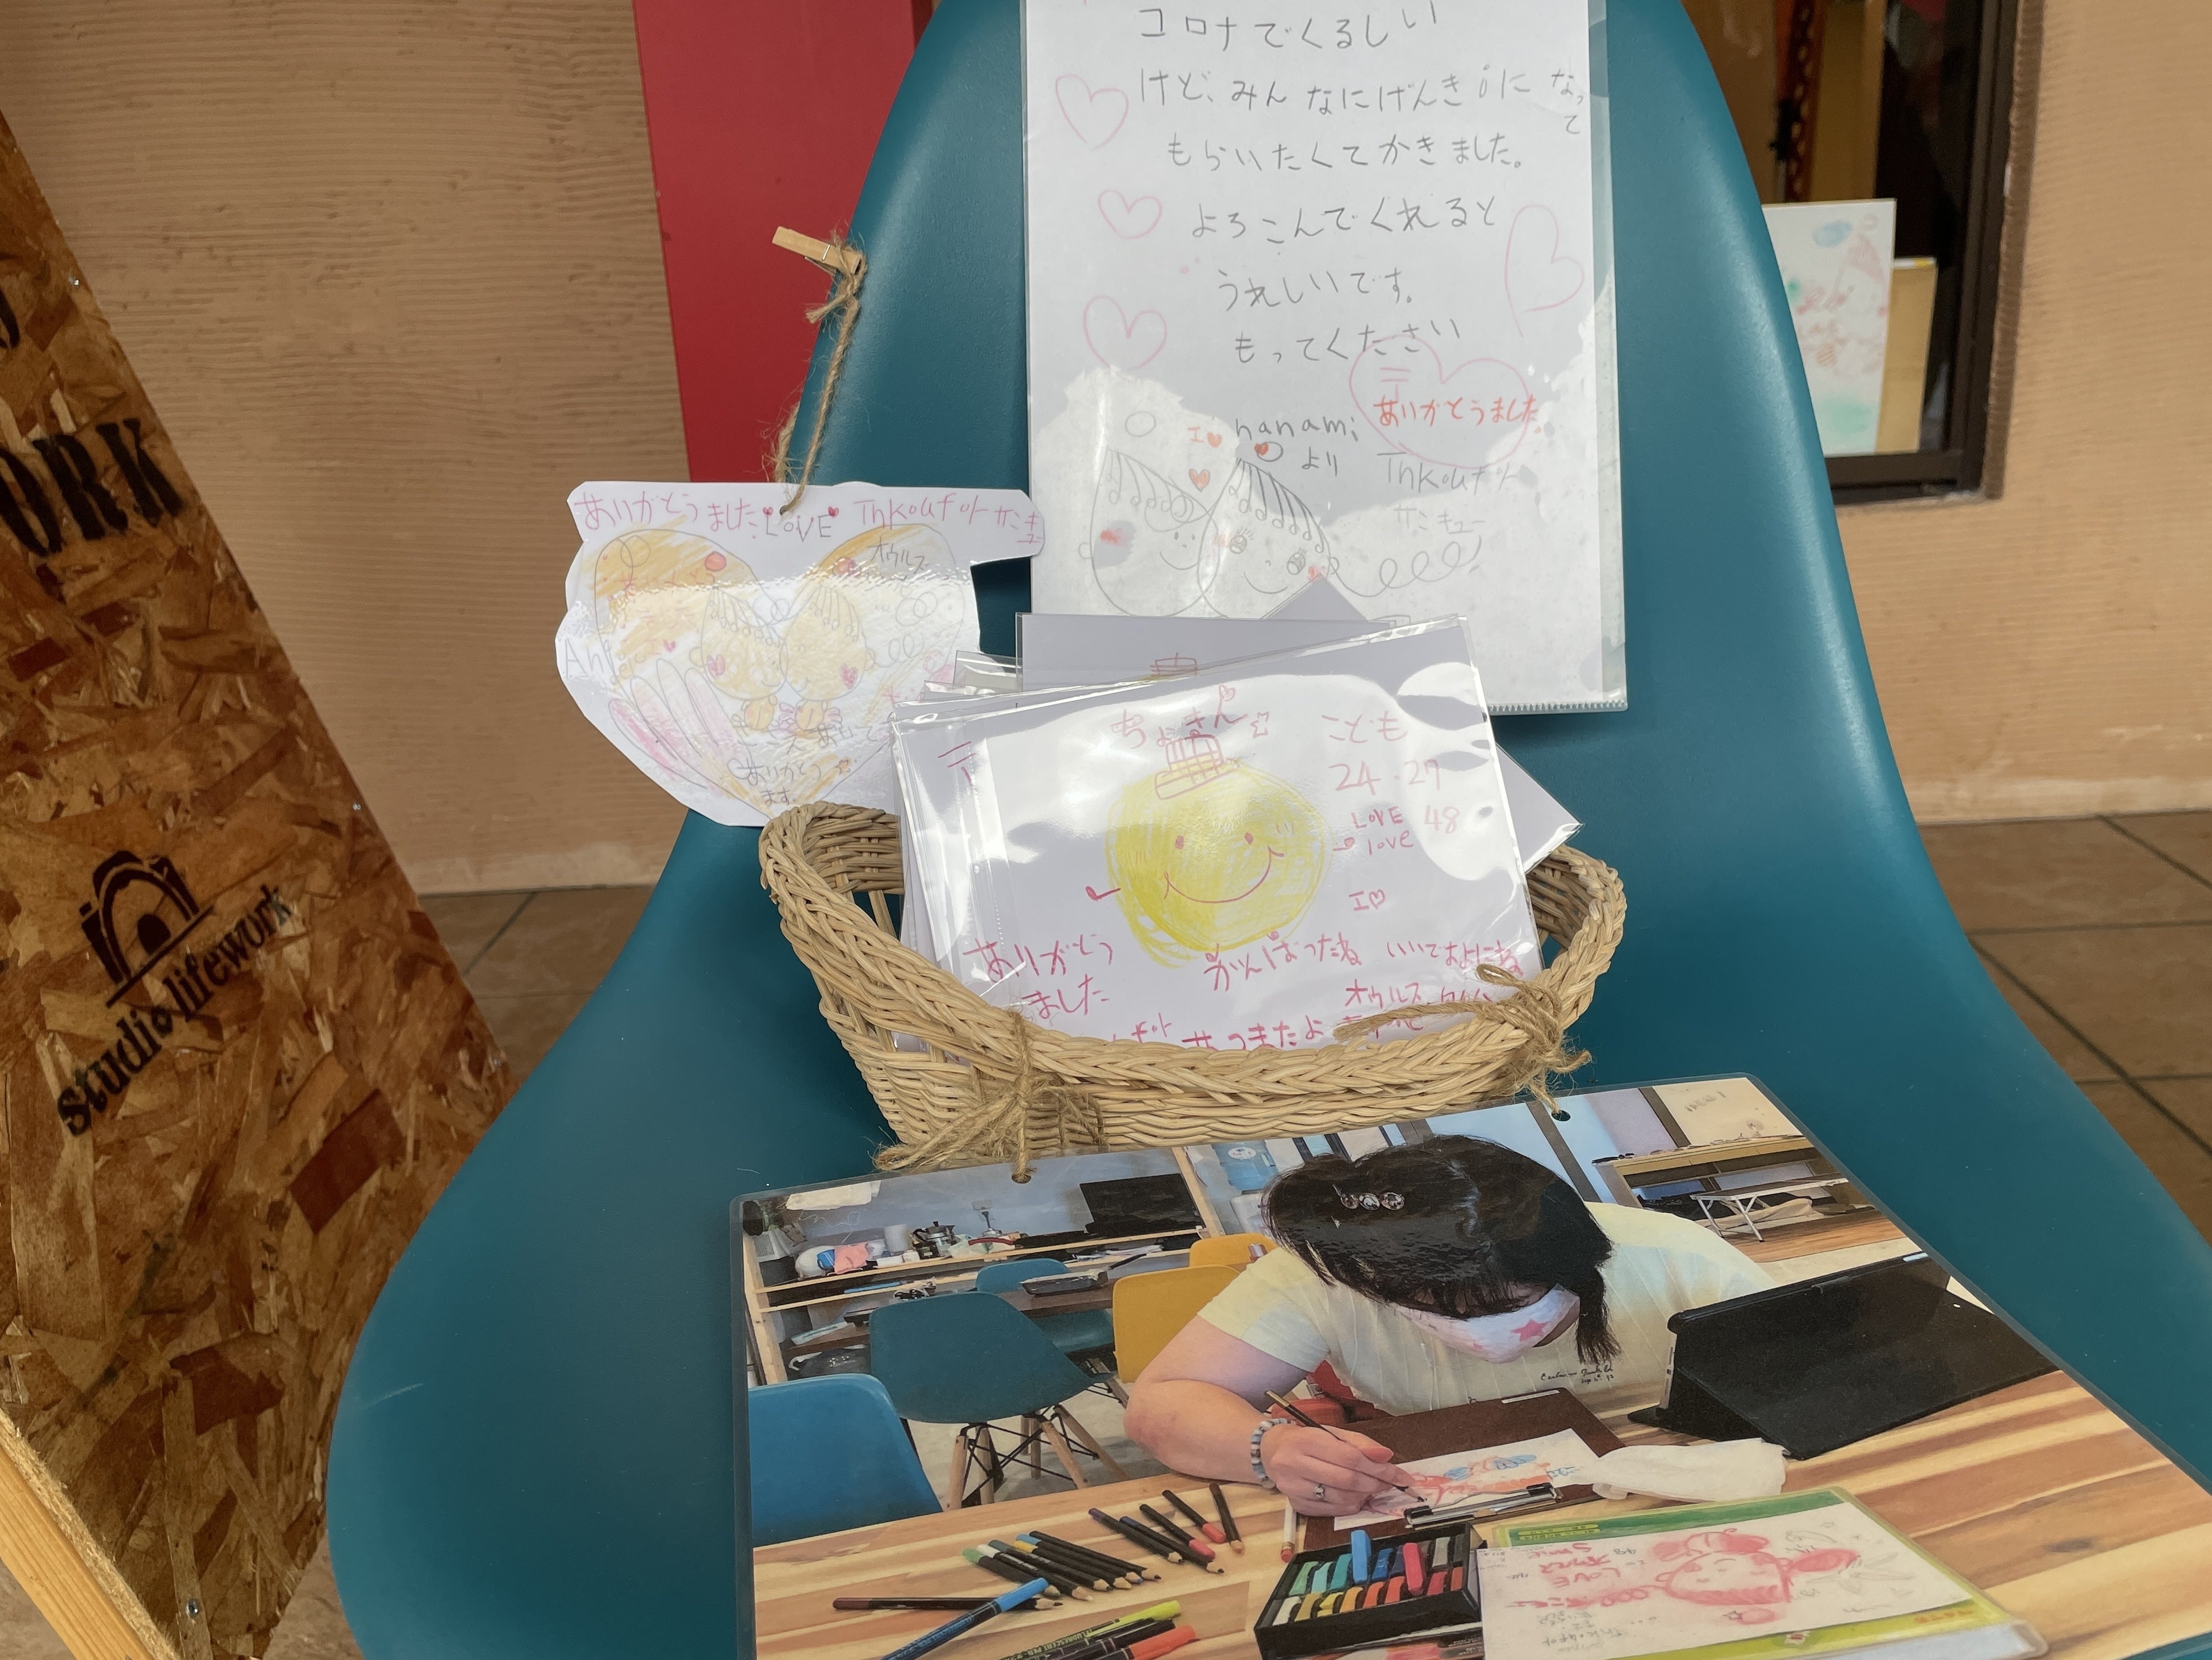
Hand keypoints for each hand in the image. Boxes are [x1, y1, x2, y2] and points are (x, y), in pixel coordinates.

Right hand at [1259, 1424, 1415, 1515]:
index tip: (1401, 1475)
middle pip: (1347, 1480)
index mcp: (1305, 1440)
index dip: (1380, 1468)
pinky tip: (1355, 1497)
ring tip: (1372, 1488)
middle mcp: (1294, 1465)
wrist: (1270, 1451)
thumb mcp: (1331, 1433)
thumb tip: (1387, 1457)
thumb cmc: (1306, 1439)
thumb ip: (1360, 1444)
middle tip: (1389, 1483)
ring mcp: (1293, 1488)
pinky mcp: (1295, 1506)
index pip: (1351, 1458)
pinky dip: (1351, 1505)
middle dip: (1375, 1483)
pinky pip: (1333, 1511)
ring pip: (1342, 1498)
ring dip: (1365, 1496)